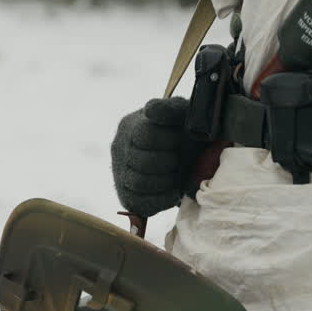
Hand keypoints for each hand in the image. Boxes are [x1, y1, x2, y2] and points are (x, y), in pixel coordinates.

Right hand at [110, 97, 188, 217]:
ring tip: (177, 173)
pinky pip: (140, 202)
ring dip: (166, 180)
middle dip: (169, 161)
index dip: (169, 140)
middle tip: (180, 158)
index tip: (180, 137)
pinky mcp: (127, 196)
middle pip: (143, 161)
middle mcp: (119, 147)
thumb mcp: (182, 113)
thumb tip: (151, 111)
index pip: (145, 135)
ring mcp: (120, 172)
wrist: (192, 157)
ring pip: (139, 182)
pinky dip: (162, 198)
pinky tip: (174, 190)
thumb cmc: (187, 133)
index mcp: (131, 124)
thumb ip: (169, 108)